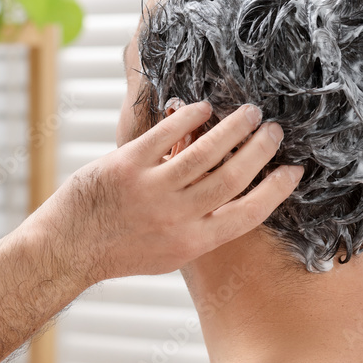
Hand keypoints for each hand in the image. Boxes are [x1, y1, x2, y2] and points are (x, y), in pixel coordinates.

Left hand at [25, 101, 303, 282]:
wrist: (68, 248)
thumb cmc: (121, 251)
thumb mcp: (169, 254)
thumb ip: (201, 229)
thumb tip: (235, 200)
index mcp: (193, 242)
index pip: (250, 213)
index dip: (277, 189)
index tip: (294, 170)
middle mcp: (176, 218)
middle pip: (234, 175)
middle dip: (260, 148)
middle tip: (272, 130)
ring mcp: (151, 190)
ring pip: (206, 150)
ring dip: (233, 127)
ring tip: (248, 113)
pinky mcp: (127, 165)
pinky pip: (168, 133)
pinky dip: (190, 117)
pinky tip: (202, 108)